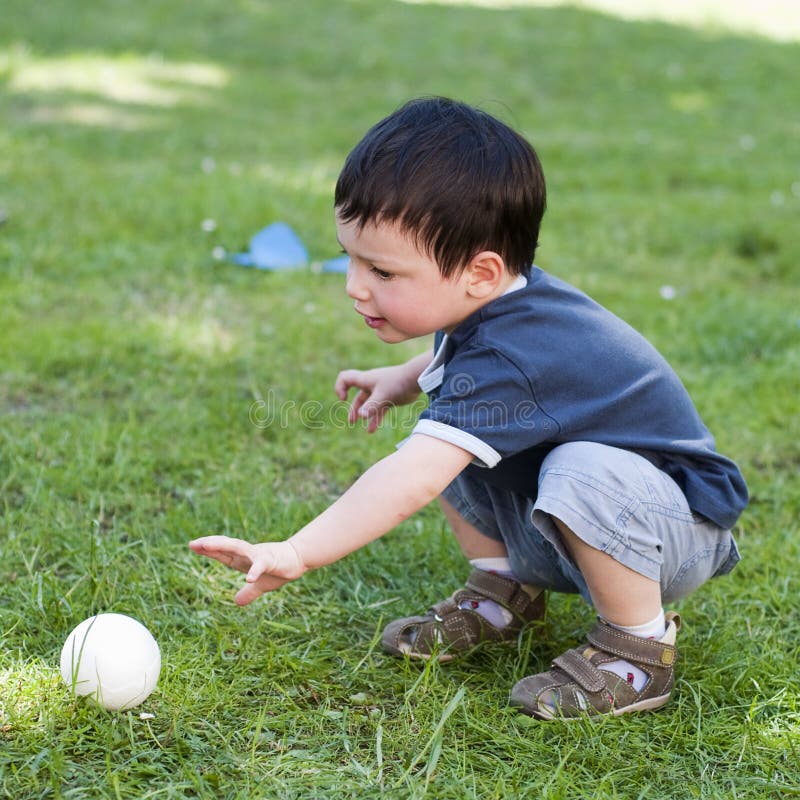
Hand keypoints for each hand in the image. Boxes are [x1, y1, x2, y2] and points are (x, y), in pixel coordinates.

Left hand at [188, 536, 305, 604]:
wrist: (299, 559)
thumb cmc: (279, 569)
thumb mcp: (261, 585)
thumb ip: (248, 593)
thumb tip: (237, 602)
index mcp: (242, 559)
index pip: (222, 553)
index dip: (208, 550)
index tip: (192, 545)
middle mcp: (247, 553)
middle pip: (225, 546)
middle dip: (210, 544)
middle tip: (194, 544)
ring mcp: (258, 555)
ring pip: (237, 547)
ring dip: (222, 546)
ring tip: (207, 546)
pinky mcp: (271, 560)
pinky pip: (261, 565)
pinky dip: (254, 571)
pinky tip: (248, 579)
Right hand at [334, 362, 421, 432]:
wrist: (416, 378)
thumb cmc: (398, 383)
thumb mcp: (383, 395)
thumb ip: (372, 406)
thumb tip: (360, 415)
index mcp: (365, 379)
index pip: (345, 378)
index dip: (339, 387)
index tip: (344, 398)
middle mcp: (371, 384)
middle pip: (358, 396)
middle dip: (354, 409)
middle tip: (352, 421)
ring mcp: (381, 391)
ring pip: (369, 404)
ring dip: (366, 415)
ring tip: (366, 429)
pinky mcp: (390, 397)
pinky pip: (380, 409)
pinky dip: (376, 418)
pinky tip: (373, 429)